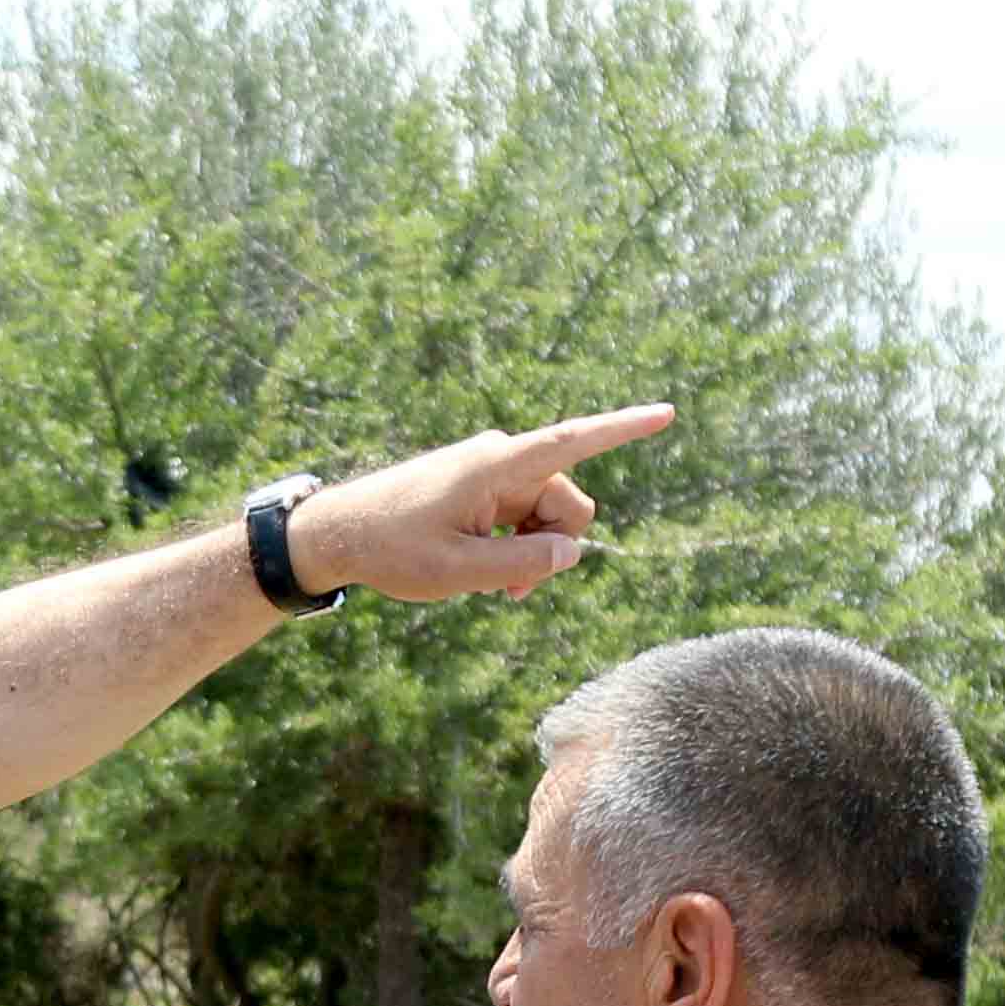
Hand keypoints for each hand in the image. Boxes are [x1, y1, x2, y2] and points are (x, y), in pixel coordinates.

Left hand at [292, 407, 677, 607]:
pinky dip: (517, 546)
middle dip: (556, 547)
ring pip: (548, 515)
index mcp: (496, 465)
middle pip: (568, 502)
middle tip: (516, 591)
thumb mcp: (459, 571)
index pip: (572, 442)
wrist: (338, 533)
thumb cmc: (391, 549)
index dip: (623, 430)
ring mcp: (492, 472)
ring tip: (498, 587)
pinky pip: (524, 516)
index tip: (666, 414)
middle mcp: (500, 459)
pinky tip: (489, 571)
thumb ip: (523, 563)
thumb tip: (573, 550)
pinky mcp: (482, 486)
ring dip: (535, 553)